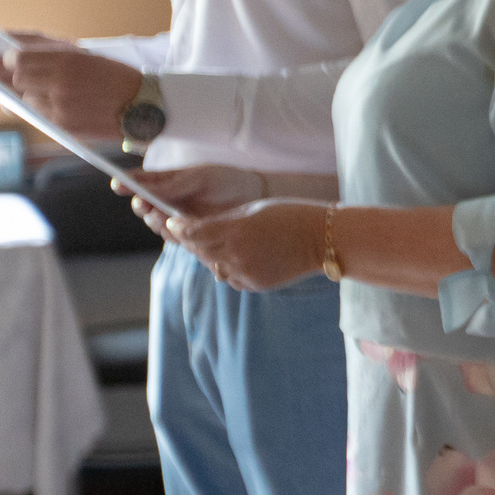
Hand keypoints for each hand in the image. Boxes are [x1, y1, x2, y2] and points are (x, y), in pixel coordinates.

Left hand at [0, 30, 140, 141]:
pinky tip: (59, 102)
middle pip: (12, 77)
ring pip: (23, 97)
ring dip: (27, 92)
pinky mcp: (62, 126)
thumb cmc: (112, 76)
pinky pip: (37, 113)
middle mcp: (61, 82)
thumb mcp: (83, 55)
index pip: (15, 57)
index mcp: (68, 58)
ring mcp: (60, 106)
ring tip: (49, 87)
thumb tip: (5, 54)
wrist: (145, 106)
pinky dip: (41, 107)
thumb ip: (44, 52)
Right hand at [125, 164, 266, 237]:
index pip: (140, 182)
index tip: (117, 183)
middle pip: (145, 208)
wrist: (252, 197)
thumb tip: (145, 191)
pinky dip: (176, 237)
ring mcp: (177, 219)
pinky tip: (180, 234)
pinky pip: (176, 239)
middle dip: (143, 207)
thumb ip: (173, 186)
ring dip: (158, 223)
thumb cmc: (224, 179)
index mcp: (166, 182)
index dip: (126, 183)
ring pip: (158, 226)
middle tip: (145, 204)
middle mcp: (167, 201)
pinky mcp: (191, 235)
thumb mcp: (199, 178)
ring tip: (164, 218)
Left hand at [167, 200, 325, 291]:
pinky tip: (240, 257)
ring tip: (217, 243)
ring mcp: (245, 272)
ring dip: (210, 255)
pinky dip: (229, 268)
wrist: (324, 239)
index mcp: (235, 230)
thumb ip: (224, 222)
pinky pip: (231, 278)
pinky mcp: (255, 284)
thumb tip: (199, 229)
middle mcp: (235, 254)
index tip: (170, 222)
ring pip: (213, 266)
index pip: (192, 232)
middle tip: (186, 232)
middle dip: (191, 241)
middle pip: (198, 251)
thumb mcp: (254, 210)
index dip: (177, 228)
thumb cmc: (291, 215)